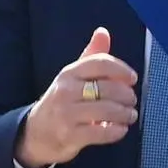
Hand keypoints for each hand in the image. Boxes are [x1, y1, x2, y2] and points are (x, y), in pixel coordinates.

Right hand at [18, 26, 138, 167]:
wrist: (34, 133)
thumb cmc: (61, 101)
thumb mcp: (72, 77)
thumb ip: (91, 56)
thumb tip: (103, 32)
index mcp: (68, 74)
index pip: (100, 63)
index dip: (121, 69)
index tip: (132, 79)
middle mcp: (65, 92)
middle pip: (107, 88)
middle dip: (127, 96)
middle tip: (132, 101)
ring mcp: (66, 115)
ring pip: (107, 110)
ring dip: (125, 114)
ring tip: (130, 115)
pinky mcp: (69, 136)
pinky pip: (101, 132)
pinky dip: (117, 131)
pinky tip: (120, 129)